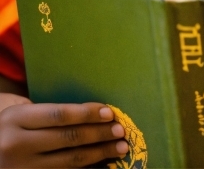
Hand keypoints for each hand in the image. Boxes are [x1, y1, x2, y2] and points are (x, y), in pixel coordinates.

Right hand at [0, 95, 128, 167]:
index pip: (60, 115)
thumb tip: (93, 113)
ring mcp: (22, 168)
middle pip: (68, 138)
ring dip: (98, 154)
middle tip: (120, 130)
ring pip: (69, 161)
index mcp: (17, 119)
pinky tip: (101, 166)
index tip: (110, 112)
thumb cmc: (9, 127)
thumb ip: (48, 114)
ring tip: (119, 148)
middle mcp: (17, 145)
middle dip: (98, 134)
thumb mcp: (19, 113)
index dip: (87, 113)